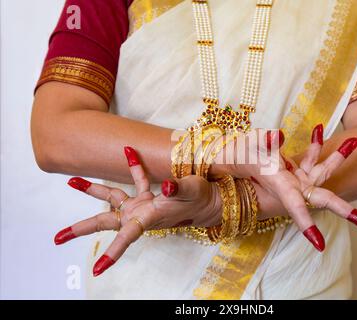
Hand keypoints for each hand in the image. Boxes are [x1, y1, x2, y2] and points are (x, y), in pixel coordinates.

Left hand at [54, 147, 221, 276]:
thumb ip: (180, 188)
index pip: (127, 237)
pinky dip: (133, 167)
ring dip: (93, 190)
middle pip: (105, 222)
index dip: (113, 252)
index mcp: (149, 218)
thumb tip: (168, 185)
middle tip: (57, 238)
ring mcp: (141, 207)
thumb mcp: (191, 192)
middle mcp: (140, 215)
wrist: (208, 202)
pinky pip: (135, 181)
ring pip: (112, 198)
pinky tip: (128, 152)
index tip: (97, 270)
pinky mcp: (146, 198)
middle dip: (82, 228)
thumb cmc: (201, 200)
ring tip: (72, 182)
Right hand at [215, 125, 356, 251]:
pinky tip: (318, 130)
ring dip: (338, 157)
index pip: (297, 209)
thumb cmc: (236, 158)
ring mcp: (295, 180)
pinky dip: (315, 146)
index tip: (319, 245)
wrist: (230, 161)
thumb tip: (278, 134)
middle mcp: (292, 188)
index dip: (306, 226)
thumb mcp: (247, 150)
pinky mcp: (293, 171)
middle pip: (323, 200)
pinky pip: (309, 158)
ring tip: (355, 140)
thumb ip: (263, 142)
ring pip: (321, 170)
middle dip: (345, 210)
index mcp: (281, 188)